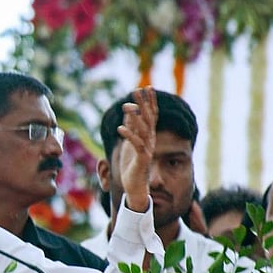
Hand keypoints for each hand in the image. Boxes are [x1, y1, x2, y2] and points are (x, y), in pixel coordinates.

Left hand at [117, 87, 157, 213]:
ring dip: (134, 117)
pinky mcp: (142, 158)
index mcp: (148, 135)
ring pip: (142, 130)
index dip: (150, 101)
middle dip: (143, 103)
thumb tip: (129, 110)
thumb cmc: (133, 164)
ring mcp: (147, 149)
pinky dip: (128, 135)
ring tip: (125, 106)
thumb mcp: (131, 142)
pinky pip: (136, 144)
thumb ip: (131, 127)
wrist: (136, 185)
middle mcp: (150, 140)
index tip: (147, 87)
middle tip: (137, 90)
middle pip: (148, 118)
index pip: (152, 115)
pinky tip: (120, 128)